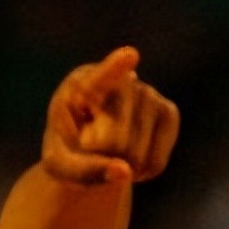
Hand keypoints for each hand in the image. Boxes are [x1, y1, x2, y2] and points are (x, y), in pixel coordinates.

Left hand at [42, 47, 178, 184]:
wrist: (91, 148)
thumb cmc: (67, 151)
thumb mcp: (59, 166)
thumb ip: (83, 170)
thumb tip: (126, 172)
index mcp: (80, 85)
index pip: (101, 77)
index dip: (115, 68)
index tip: (129, 56)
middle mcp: (119, 81)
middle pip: (116, 139)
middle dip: (101, 158)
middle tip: (90, 149)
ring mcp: (148, 94)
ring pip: (137, 154)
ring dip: (121, 167)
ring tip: (108, 154)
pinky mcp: (168, 112)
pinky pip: (156, 161)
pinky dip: (141, 172)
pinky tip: (130, 160)